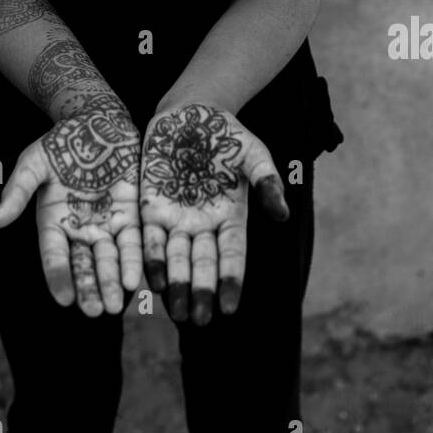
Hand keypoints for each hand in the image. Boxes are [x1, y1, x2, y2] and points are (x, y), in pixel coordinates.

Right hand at [0, 93, 142, 316]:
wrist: (96, 120)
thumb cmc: (60, 141)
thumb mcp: (34, 162)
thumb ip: (19, 191)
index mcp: (53, 221)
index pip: (55, 256)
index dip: (59, 277)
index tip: (64, 300)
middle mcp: (79, 228)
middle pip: (84, 266)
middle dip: (90, 289)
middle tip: (96, 312)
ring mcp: (105, 222)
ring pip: (109, 260)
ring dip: (113, 283)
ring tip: (116, 306)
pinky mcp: (130, 213)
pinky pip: (132, 241)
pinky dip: (133, 260)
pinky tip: (137, 279)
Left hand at [140, 102, 288, 325]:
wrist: (190, 112)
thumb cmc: (227, 135)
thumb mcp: (253, 154)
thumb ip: (266, 182)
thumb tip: (283, 215)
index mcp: (230, 217)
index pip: (231, 256)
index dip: (230, 281)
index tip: (228, 307)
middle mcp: (203, 224)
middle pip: (202, 265)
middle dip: (200, 292)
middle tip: (198, 320)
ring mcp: (176, 217)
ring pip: (175, 259)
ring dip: (175, 285)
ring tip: (176, 312)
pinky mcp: (150, 206)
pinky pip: (149, 238)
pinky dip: (151, 259)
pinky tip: (151, 281)